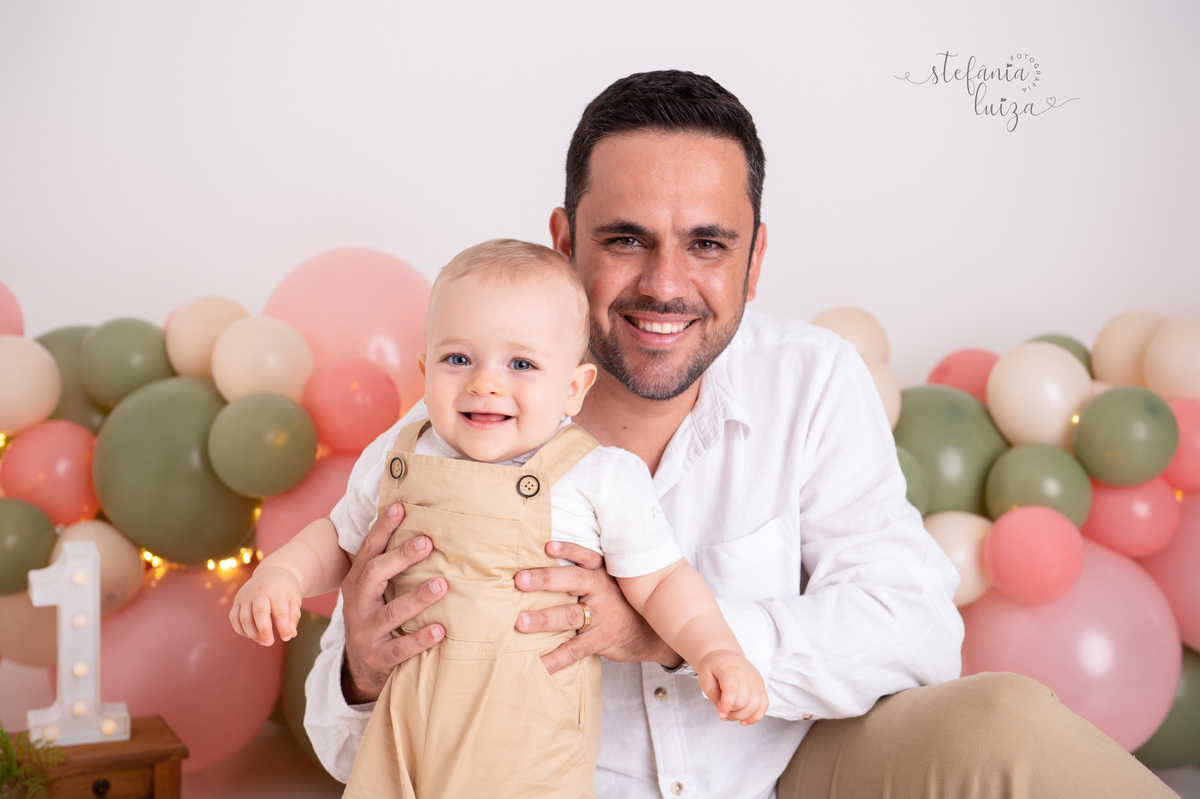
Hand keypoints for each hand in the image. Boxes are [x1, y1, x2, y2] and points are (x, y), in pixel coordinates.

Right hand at [230, 565, 302, 645]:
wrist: (271, 573)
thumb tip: (291, 634)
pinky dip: (241, 630)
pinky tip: (252, 636)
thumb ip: (294, 615)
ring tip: (263, 641)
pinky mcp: (237, 601)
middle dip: (264, 630)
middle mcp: (258, 592)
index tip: (287, 637)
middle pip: (259, 612)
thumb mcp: (294, 598)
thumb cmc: (285, 589)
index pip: (280, 611)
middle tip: (269, 643)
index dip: (283, 626)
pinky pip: (234, 618)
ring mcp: (245, 596)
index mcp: (276, 591)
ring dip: (252, 633)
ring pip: (244, 617)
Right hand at [340, 503, 445, 703]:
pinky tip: (441, 630)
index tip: (401, 507)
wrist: (362, 669)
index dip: (382, 529)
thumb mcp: (376, 592)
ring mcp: (365, 632)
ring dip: (417, 598)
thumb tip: (425, 528)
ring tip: (442, 585)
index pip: (368, 551)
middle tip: (427, 542)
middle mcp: (357, 605)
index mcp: (356, 583)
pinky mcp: (378, 658)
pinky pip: (400, 648)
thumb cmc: (378, 617)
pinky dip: (420, 639)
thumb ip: (391, 567)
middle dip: (400, 557)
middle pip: (374, 575)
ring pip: (390, 613)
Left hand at [514, 540, 680, 674]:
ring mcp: (603, 616)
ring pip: (570, 615)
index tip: (548, 546)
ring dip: (544, 619)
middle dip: (545, 579)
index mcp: (602, 574)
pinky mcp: (602, 639)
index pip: (586, 557)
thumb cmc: (621, 604)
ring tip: (521, 622)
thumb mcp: (611, 583)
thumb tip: (543, 570)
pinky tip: (541, 665)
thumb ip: (586, 575)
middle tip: (520, 580)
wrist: (652, 634)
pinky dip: (558, 657)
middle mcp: (603, 590)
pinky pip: (577, 648)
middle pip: (573, 580)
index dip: (568, 550)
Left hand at [697, 650, 768, 724]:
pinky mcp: (762, 686)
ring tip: (731, 715)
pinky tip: (744, 721)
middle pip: (743, 701)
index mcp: (730, 670)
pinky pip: (764, 705)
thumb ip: (712, 693)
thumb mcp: (705, 677)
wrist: (726, 656)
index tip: (721, 715)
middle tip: (722, 712)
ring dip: (742, 716)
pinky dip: (755, 717)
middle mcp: (747, 675)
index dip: (727, 706)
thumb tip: (722, 709)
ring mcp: (756, 681)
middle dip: (731, 712)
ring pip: (755, 706)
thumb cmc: (714, 667)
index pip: (732, 690)